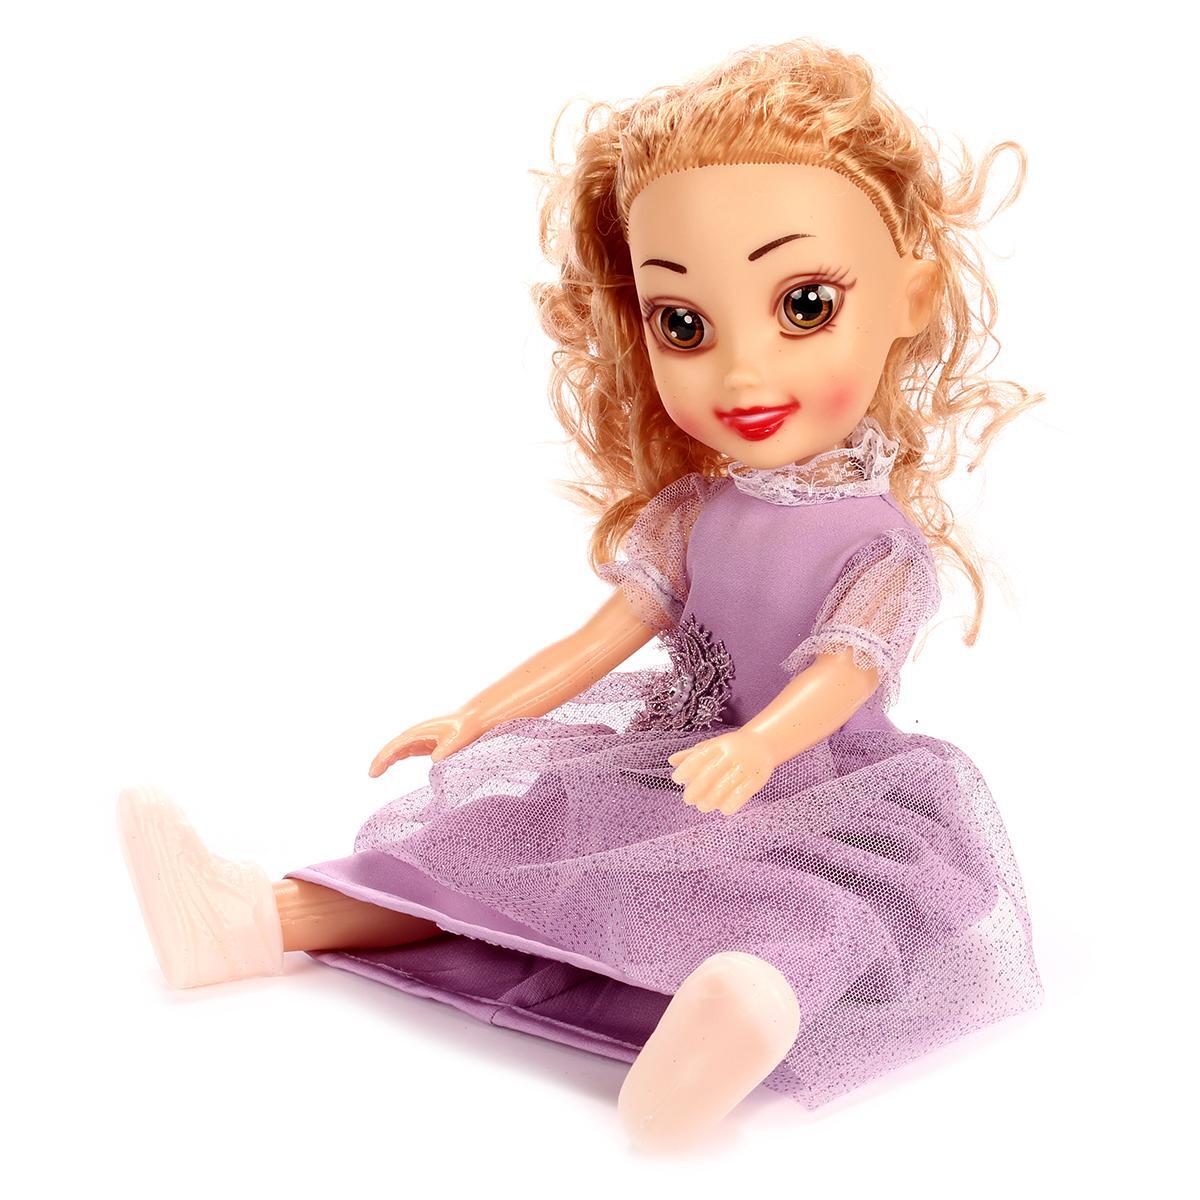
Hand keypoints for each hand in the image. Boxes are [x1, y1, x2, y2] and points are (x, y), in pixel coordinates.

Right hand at [368, 709, 487, 777]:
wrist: (473, 719)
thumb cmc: (464, 729)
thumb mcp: (454, 742)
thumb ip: (443, 752)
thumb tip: (433, 761)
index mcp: (420, 732)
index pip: (396, 747)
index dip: (383, 759)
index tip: (374, 772)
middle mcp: (417, 733)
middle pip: (393, 747)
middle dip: (381, 760)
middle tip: (371, 775)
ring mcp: (421, 737)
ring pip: (399, 749)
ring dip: (388, 759)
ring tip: (376, 772)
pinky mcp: (427, 742)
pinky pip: (408, 750)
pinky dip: (398, 756)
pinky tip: (392, 762)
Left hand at [667, 729, 776, 815]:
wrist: (762, 744)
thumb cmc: (731, 748)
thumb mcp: (712, 746)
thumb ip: (691, 754)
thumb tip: (671, 761)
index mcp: (719, 744)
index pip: (699, 757)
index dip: (686, 769)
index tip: (677, 779)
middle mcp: (731, 754)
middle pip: (709, 774)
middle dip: (695, 789)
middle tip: (688, 799)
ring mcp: (744, 766)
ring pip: (723, 787)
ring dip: (710, 800)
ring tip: (703, 806)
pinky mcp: (756, 779)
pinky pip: (740, 795)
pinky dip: (729, 805)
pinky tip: (722, 808)